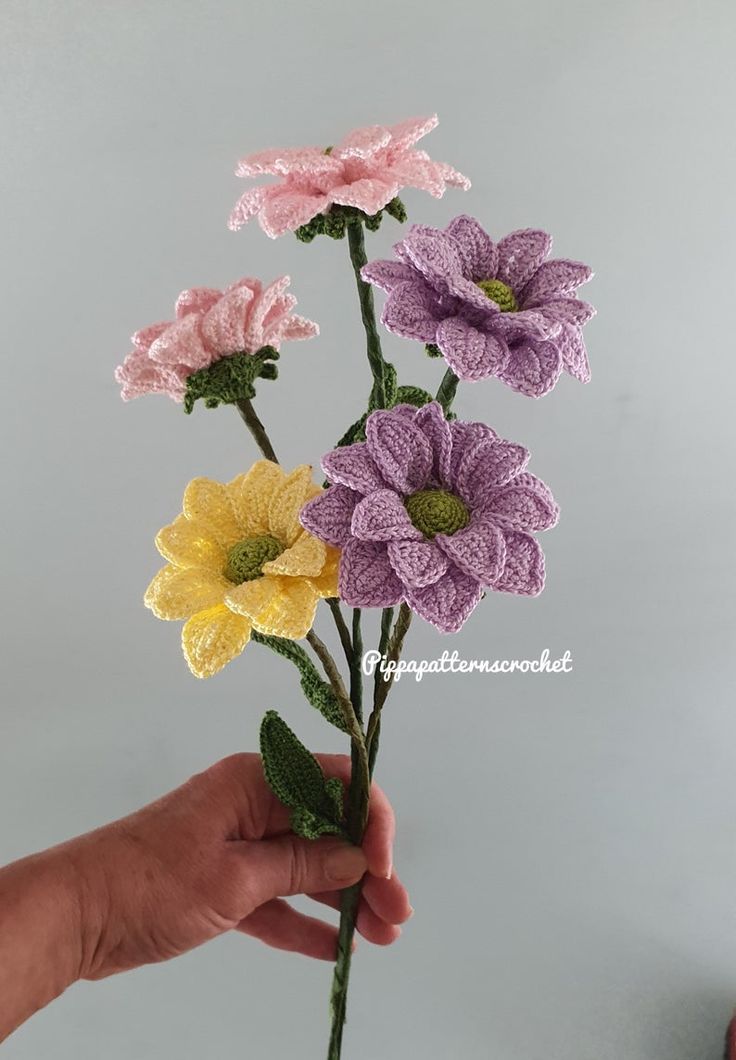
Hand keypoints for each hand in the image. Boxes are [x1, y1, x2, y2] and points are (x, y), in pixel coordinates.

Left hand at [71, 753, 411, 977]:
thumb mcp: (235, 878)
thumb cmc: (151, 883)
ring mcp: (239, 845)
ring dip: (342, 900)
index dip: (368, 821)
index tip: (382, 866)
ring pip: (305, 867)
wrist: (78, 915)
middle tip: (396, 914)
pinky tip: (334, 948)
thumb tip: (355, 860)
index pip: (333, 783)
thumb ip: (300, 867)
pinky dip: (302, 921)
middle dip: (365, 870)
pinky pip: (276, 898)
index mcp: (256, 781)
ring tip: (381, 937)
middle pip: (326, 829)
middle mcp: (253, 805)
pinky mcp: (224, 883)